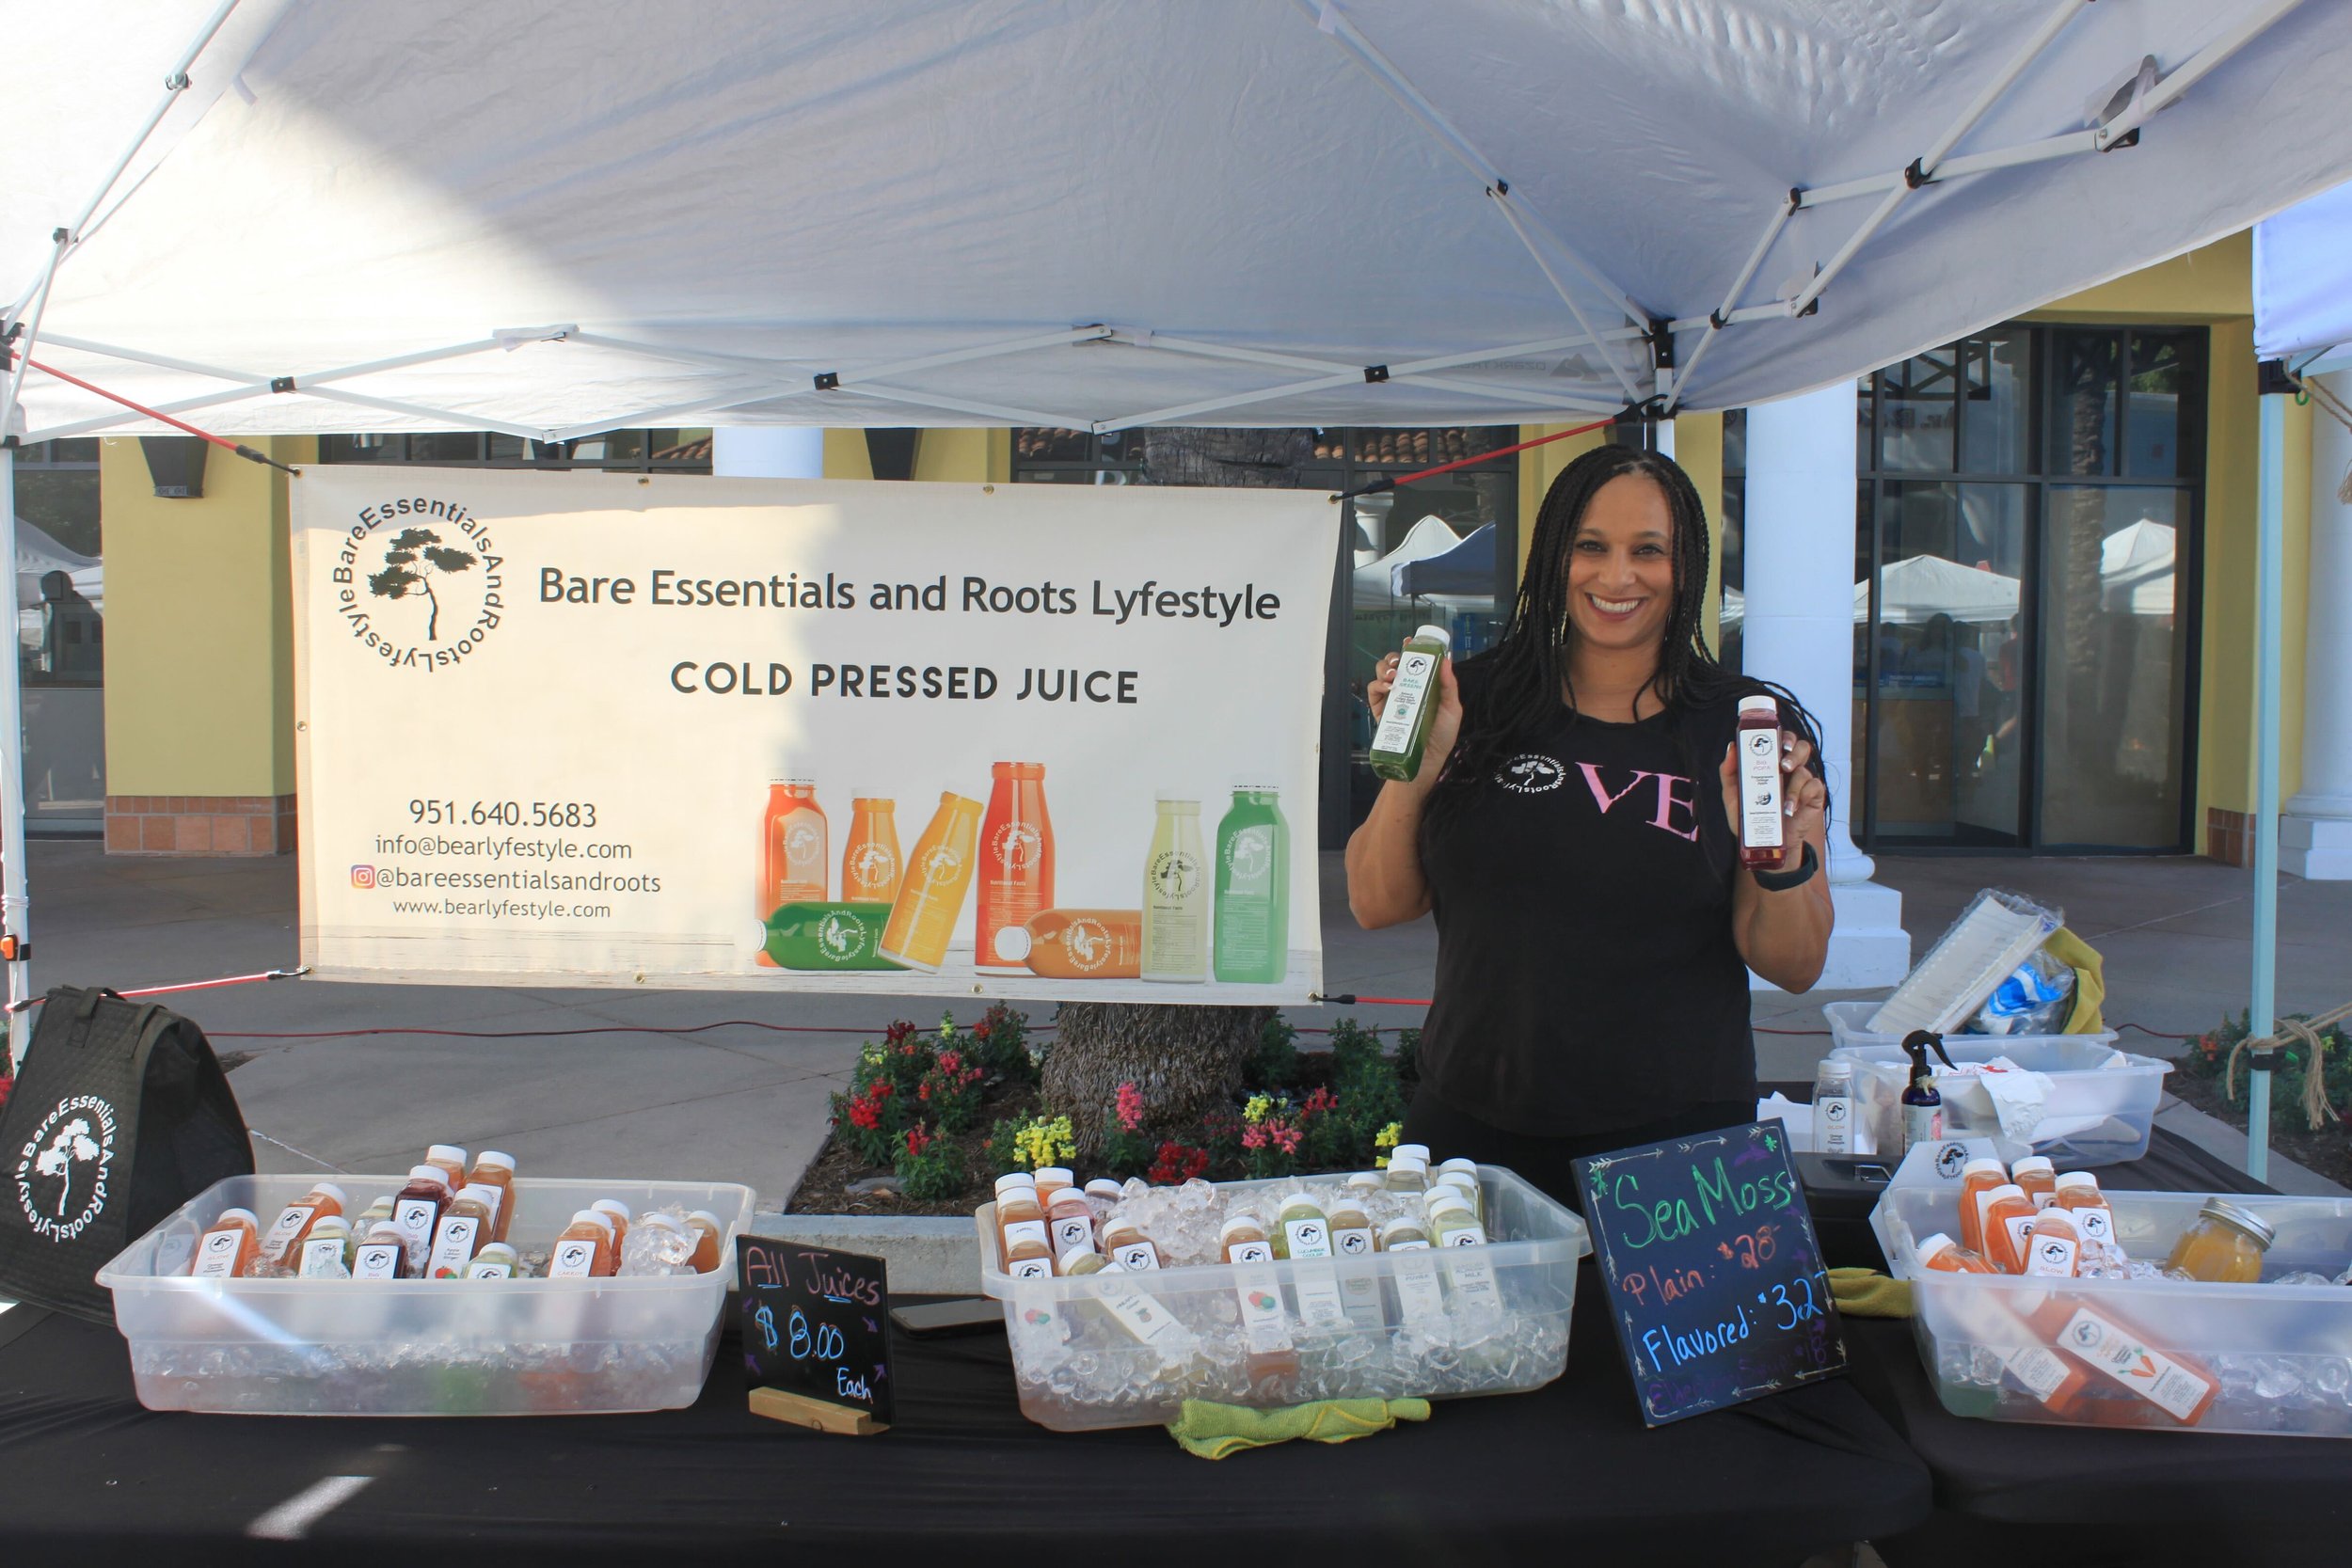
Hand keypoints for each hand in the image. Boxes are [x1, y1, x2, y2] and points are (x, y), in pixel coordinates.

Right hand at [1368, 644, 1462, 777]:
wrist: (1423, 763)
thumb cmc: (1440, 738)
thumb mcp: (1452, 710)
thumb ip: (1448, 686)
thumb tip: (1446, 660)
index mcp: (1424, 686)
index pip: (1415, 662)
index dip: (1412, 649)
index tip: (1411, 640)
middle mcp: (1407, 689)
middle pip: (1396, 664)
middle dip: (1396, 657)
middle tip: (1401, 662)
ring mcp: (1391, 699)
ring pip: (1382, 673)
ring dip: (1386, 669)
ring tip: (1395, 676)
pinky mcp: (1380, 710)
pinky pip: (1373, 691)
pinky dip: (1378, 684)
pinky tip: (1389, 687)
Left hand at [1719, 730, 1826, 871]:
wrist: (1764, 844)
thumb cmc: (1750, 816)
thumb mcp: (1733, 794)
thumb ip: (1729, 771)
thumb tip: (1732, 747)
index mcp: (1772, 763)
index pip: (1782, 741)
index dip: (1784, 736)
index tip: (1780, 742)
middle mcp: (1789, 769)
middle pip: (1801, 747)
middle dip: (1795, 752)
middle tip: (1784, 765)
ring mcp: (1803, 782)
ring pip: (1806, 770)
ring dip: (1795, 784)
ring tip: (1785, 800)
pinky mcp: (1814, 796)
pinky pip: (1815, 787)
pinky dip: (1802, 797)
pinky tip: (1790, 809)